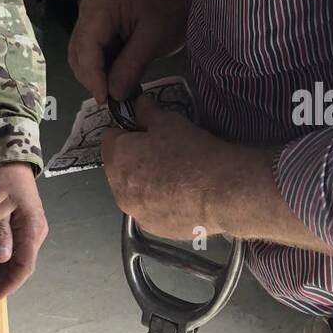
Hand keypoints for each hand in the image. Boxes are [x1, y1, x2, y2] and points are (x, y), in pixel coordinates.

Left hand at [0, 163, 48, 299]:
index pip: (25, 265)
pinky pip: (16, 251)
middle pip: (21, 266)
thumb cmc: (4, 180)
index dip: (11, 282)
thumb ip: (1, 232)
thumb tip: (3, 259)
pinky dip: (2, 261)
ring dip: (0, 271)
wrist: (11, 162)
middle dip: (1, 279)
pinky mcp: (24, 229)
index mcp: (32, 229)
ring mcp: (31, 232)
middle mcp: (35, 233)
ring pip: (17, 260)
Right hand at [68, 0, 191, 103]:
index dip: (92, 74)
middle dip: (93, 78)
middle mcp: (90, 9)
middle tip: (112, 99)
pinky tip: (119, 80)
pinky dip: (104, 70)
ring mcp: (92, 18)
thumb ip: (131, 67)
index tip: (104, 97)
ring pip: (83, 56)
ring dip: (97, 76)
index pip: (86, 44)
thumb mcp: (154, 40)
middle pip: (79, 51)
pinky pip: (93, 54)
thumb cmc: (171, 10)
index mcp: (102, 4)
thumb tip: (113, 94)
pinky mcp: (99, 28)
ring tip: (118, 91)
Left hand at [101, 94, 226, 239]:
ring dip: (146, 184)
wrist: (222, 192)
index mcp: (117, 159)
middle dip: (134, 159)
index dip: (127, 132)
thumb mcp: (169, 121)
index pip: (110, 138)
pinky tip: (182, 197)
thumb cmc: (191, 151)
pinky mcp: (154, 229)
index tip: (146, 132)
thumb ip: (147, 112)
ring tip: (175, 177)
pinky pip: (150, 211)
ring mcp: (136, 214)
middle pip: (119, 168)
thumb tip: (139, 104)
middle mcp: (119, 190)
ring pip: (134, 192)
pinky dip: (160, 204)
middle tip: (163, 153)